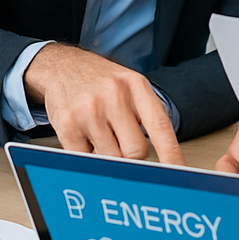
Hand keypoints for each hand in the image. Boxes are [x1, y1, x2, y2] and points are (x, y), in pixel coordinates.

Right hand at [23, 43, 183, 164]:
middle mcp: (114, 96)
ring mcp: (89, 111)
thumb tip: (162, 159)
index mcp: (136, 86)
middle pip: (136, 152)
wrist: (61, 66)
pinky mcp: (67, 125)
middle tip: (122, 141)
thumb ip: (146, 116)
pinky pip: (85, 159)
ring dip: (108, 155)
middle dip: (131, 155)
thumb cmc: (100, 81)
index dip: (171, 154)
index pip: (160, 127)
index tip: (177, 172)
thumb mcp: (130, 87)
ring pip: (111, 159)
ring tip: (101, 134)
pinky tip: (86, 137)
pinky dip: (87, 156)